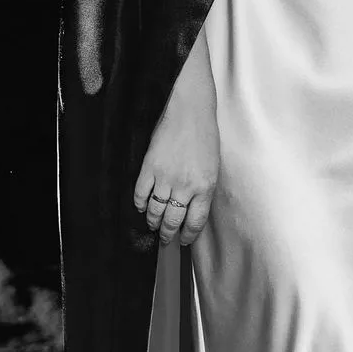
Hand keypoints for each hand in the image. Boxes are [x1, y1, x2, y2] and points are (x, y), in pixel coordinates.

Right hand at [133, 85, 219, 247]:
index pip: (195, 222)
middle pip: (173, 221)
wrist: (188, 110)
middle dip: (168, 233)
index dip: (188, 236)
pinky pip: (141, 194)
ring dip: (152, 221)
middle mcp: (185, 187)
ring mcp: (166, 178)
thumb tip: (191, 209)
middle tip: (165, 238)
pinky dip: (140, 204)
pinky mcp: (149, 168)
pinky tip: (141, 206)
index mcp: (205, 187)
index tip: (184, 241)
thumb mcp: (212, 166)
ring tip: (152, 225)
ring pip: (155, 211)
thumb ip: (203, 190)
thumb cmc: (204, 135)